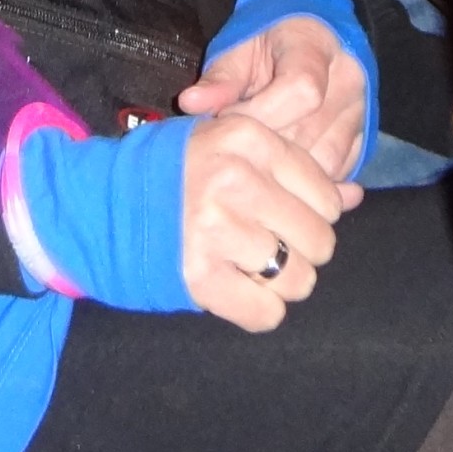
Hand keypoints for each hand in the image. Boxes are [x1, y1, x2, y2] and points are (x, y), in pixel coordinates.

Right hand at [177, 113, 347, 330]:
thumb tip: (356, 197)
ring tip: (247, 266)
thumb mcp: (229, 145)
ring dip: (280, 282)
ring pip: (299, 280)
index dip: (311, 211)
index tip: (278, 212)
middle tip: (264, 243)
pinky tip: (235, 289)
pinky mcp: (198, 275)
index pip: (326, 194)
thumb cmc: (174, 171)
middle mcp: (233, 179)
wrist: (97, 201)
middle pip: (320, 240)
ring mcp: (214, 228)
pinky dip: (257, 311)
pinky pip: (266, 313)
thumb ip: (293, 166)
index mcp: (245, 138)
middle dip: (299, 249)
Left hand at [178, 15, 370, 183]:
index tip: (229, 119)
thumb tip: (189, 103)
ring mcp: (360, 113)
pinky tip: (279, 167)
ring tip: (257, 155)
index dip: (261, 113)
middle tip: (237, 143)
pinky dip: (305, 177)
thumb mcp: (238, 48)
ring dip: (285, 168)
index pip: (302, 91)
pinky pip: (337, 172)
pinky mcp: (363, 139)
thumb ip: (219, 78)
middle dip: (265, 145)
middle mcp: (348, 81)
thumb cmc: (267, 43)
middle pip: (309, 132)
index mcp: (316, 48)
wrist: (308, 38)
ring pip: (324, 161)